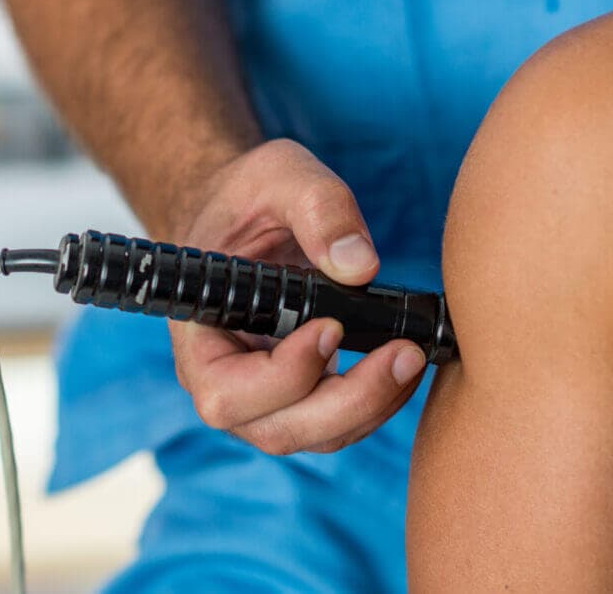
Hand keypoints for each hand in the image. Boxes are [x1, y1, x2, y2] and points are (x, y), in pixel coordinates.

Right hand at [170, 139, 428, 453]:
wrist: (246, 214)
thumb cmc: (249, 196)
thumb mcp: (279, 176)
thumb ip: (318, 208)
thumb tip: (360, 266)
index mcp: (199, 335)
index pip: (227, 392)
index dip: (284, 376)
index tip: (332, 327)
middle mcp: (226, 378)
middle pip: (277, 430)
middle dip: (347, 403)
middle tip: (403, 355)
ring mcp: (264, 395)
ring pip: (315, 436)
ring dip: (370, 408)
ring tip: (412, 356)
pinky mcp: (302, 393)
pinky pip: (338, 422)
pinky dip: (377, 403)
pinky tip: (405, 363)